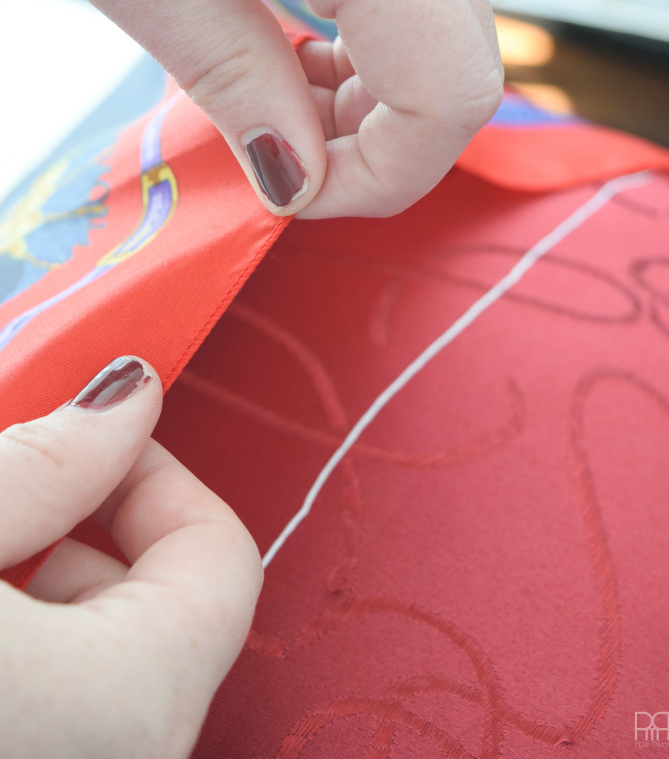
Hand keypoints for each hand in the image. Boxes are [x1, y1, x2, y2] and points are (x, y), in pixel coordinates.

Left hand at [0, 0, 502, 217]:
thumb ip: (231, 76)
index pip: (450, 84)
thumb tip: (299, 181)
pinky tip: (301, 54)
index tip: (300, 194)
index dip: (389, 172)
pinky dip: (374, 47)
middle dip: (390, 145)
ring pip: (447, 26)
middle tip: (288, 163)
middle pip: (467, 61)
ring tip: (282, 107)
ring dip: (382, 100)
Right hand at [0, 357, 261, 758]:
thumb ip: (49, 463)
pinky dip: (31, 644)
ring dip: (45, 584)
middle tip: (17, 483)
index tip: (89, 433)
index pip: (219, 555)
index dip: (154, 474)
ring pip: (100, 656)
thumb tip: (130, 393)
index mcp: (128, 704)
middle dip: (83, 526)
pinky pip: (61, 700)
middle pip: (158, 606)